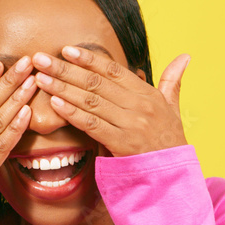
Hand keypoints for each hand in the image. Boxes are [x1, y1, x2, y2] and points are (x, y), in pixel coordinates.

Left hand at [31, 45, 189, 157]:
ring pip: (90, 101)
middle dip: (64, 69)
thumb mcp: (173, 107)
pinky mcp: (122, 144)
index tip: (66, 50)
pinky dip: (73, 113)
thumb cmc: (171, 140)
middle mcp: (139, 105)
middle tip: (40, 59)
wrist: (175, 175)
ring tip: (40, 78)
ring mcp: (131, 124)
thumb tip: (184, 56)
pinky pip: (93, 125)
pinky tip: (55, 103)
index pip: (113, 70)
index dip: (88, 59)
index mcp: (147, 93)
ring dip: (62, 88)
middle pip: (95, 83)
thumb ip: (173, 81)